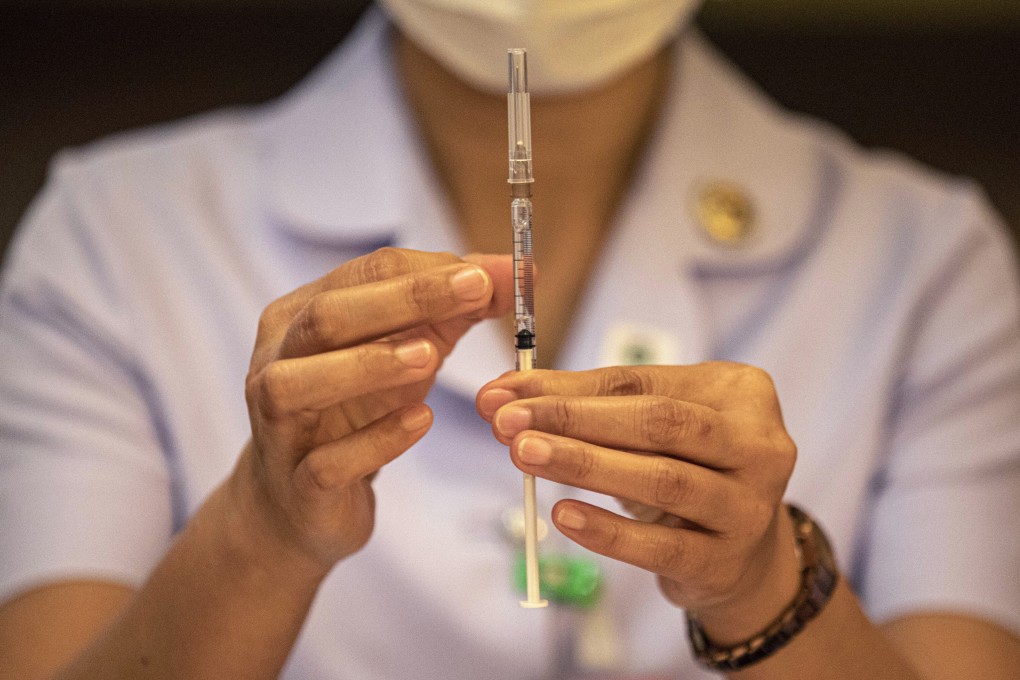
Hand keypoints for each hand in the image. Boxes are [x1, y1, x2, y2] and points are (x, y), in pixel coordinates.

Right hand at [235, 248, 511, 571]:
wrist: (303, 504)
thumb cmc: (357, 410)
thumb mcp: (409, 351)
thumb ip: (456, 311)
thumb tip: (516, 271)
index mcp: (301, 316)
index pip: (360, 275)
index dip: (427, 271)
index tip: (489, 274)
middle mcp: (276, 362)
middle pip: (326, 317)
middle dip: (403, 299)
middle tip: (474, 291)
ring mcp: (280, 425)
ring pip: (297, 385)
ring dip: (368, 366)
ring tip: (431, 356)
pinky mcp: (299, 484)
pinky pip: (327, 462)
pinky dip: (376, 440)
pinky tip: (420, 420)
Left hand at [476, 362, 800, 635]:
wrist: (743, 554)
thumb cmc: (688, 467)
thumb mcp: (652, 423)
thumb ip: (584, 402)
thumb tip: (502, 394)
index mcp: (741, 393)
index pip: (641, 384)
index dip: (568, 389)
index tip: (505, 394)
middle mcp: (759, 445)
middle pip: (659, 424)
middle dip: (575, 420)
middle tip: (509, 423)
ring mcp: (749, 507)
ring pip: (663, 480)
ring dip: (585, 466)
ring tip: (525, 456)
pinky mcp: (727, 562)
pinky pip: (661, 546)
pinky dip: (608, 531)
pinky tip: (562, 515)